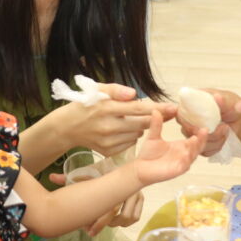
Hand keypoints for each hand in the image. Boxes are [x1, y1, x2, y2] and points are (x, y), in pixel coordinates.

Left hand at [48, 175, 143, 236]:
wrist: (117, 163)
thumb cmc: (99, 170)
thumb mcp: (84, 173)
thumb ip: (68, 177)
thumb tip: (51, 177)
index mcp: (114, 185)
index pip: (108, 210)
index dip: (98, 224)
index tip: (87, 231)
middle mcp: (127, 190)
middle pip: (118, 217)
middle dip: (104, 225)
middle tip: (91, 230)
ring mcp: (136, 194)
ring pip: (128, 218)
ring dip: (114, 224)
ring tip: (101, 223)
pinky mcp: (140, 199)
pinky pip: (135, 217)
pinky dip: (124, 221)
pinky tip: (113, 221)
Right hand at [56, 83, 177, 156]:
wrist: (67, 127)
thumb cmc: (85, 104)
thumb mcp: (97, 90)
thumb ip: (116, 90)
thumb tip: (134, 94)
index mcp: (107, 108)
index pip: (138, 109)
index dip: (157, 109)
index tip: (174, 108)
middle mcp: (108, 126)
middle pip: (142, 124)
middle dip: (157, 118)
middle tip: (168, 113)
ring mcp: (108, 141)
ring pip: (137, 135)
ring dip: (140, 127)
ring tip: (130, 119)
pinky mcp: (108, 151)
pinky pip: (129, 144)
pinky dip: (131, 136)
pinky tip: (122, 130)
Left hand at [135, 110, 203, 185]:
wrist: (140, 168)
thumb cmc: (148, 154)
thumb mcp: (153, 136)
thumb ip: (156, 124)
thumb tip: (156, 110)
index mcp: (181, 146)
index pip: (194, 138)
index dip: (199, 132)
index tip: (202, 123)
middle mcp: (184, 154)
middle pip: (198, 146)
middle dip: (202, 139)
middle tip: (204, 129)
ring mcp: (182, 163)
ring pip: (193, 155)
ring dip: (196, 148)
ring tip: (196, 138)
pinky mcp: (177, 170)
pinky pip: (184, 165)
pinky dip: (187, 159)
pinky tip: (186, 153)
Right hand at [178, 88, 240, 156]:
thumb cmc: (232, 107)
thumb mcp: (230, 101)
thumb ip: (223, 100)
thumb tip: (217, 97)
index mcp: (193, 104)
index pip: (180, 114)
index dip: (187, 122)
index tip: (201, 125)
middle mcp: (191, 119)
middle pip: (187, 131)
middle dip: (208, 132)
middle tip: (224, 126)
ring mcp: (195, 133)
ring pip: (197, 143)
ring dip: (215, 140)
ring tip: (226, 130)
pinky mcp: (201, 144)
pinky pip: (204, 151)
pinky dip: (216, 146)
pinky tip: (224, 138)